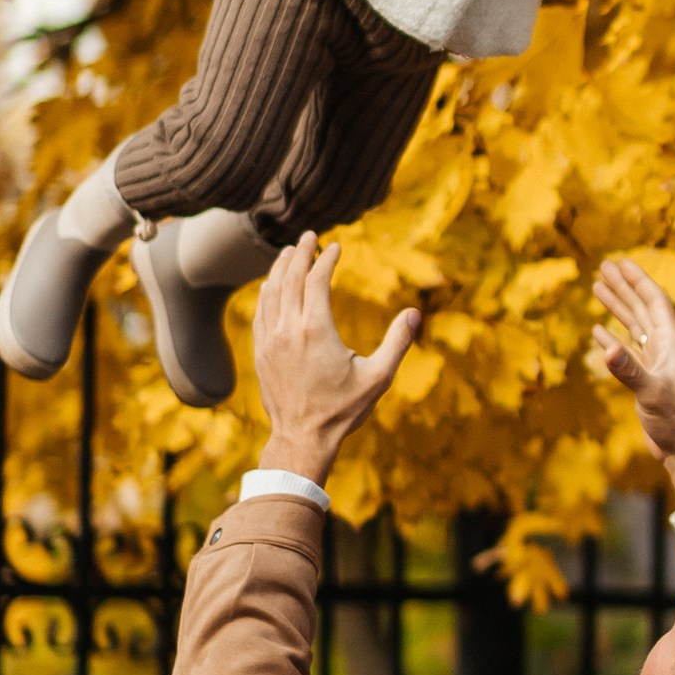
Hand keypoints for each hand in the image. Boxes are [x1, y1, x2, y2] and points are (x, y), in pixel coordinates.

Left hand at [252, 236, 420, 483]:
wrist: (302, 438)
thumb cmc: (343, 410)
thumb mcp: (378, 378)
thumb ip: (397, 343)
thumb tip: (414, 313)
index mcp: (316, 330)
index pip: (316, 281)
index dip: (326, 260)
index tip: (337, 247)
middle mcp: (288, 330)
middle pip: (289, 279)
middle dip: (300, 253)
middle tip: (309, 236)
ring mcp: (270, 341)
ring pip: (271, 292)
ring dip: (280, 268)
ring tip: (290, 252)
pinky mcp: (261, 353)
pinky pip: (260, 312)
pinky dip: (266, 292)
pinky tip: (271, 285)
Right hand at [590, 257, 674, 508]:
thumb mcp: (652, 393)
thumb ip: (629, 371)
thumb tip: (607, 348)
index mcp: (673, 342)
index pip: (654, 301)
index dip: (638, 280)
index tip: (620, 262)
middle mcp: (665, 347)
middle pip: (641, 307)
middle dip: (623, 286)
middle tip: (602, 266)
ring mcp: (655, 362)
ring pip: (633, 325)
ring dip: (616, 306)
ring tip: (596, 287)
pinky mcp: (646, 378)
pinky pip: (627, 350)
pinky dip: (611, 337)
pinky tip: (597, 329)